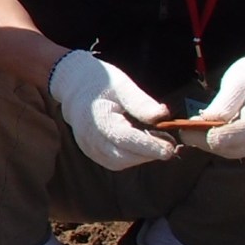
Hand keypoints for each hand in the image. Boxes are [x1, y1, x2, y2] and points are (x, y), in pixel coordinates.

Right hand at [47, 49, 177, 169]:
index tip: (170, 148)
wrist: (73, 85)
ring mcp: (87, 146)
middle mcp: (89, 136)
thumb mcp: (122, 85)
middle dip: (148, 154)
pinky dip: (130, 157)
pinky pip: (113, 161)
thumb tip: (164, 115)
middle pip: (122, 156)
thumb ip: (141, 102)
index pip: (124, 138)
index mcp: (97, 117)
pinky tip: (141, 144)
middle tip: (169, 143)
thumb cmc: (100, 81)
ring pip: (118, 162)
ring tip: (156, 142)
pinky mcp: (90, 151)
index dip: (149, 146)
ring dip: (140, 157)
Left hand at [196, 45, 244, 157]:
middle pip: (235, 146)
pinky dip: (217, 143)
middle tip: (183, 131)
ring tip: (189, 130)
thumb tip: (206, 121)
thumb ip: (224, 102)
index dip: (215, 134)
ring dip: (209, 144)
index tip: (189, 129)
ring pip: (233, 152)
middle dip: (206, 141)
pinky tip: (202, 132)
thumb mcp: (238, 79)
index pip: (243, 131)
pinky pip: (235, 149)